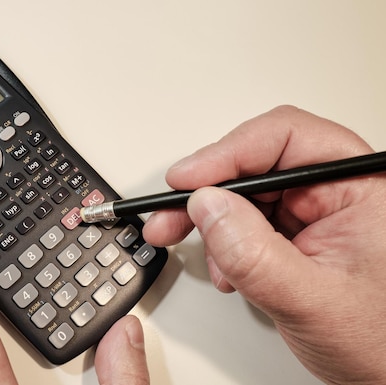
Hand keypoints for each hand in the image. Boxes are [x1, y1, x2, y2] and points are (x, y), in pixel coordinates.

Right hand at [144, 105, 385, 383]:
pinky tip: (225, 265)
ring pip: (246, 190)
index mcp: (362, 186)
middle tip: (170, 215)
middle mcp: (338, 189)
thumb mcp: (312, 301)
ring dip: (212, 220)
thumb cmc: (379, 343)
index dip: (228, 153)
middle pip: (257, 162)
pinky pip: (247, 219)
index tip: (186, 180)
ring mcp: (316, 209)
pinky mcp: (297, 229)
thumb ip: (255, 255)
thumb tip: (207, 206)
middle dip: (207, 191)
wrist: (385, 376)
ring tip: (197, 249)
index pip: (286, 139)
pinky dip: (224, 240)